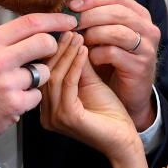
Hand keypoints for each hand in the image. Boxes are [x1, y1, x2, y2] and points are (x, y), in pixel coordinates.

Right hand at [0, 13, 76, 145]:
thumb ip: (8, 41)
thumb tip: (41, 28)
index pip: (30, 22)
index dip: (55, 19)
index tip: (69, 20)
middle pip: (44, 43)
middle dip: (53, 48)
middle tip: (49, 54)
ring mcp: (8, 83)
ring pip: (45, 72)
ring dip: (39, 78)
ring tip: (20, 84)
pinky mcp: (16, 103)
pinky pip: (38, 95)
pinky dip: (31, 98)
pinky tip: (15, 99)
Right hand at [40, 31, 140, 163]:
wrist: (124, 138)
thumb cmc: (109, 114)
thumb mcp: (90, 82)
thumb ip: (78, 64)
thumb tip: (72, 36)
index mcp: (47, 107)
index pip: (44, 73)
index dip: (53, 50)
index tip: (64, 29)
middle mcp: (46, 114)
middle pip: (46, 74)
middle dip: (59, 49)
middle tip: (69, 29)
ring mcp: (54, 117)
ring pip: (55, 77)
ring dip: (67, 54)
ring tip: (78, 36)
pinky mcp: (67, 117)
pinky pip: (68, 85)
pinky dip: (75, 65)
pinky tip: (84, 51)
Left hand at [68, 0, 161, 130]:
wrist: (128, 94)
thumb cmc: (112, 61)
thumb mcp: (103, 36)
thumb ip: (93, 19)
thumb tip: (69, 5)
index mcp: (139, 15)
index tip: (71, 5)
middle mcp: (147, 28)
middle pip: (117, 11)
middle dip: (89, 16)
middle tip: (71, 24)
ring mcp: (146, 47)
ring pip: (116, 32)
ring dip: (92, 35)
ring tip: (80, 43)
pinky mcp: (141, 66)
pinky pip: (113, 53)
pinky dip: (96, 54)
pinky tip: (89, 59)